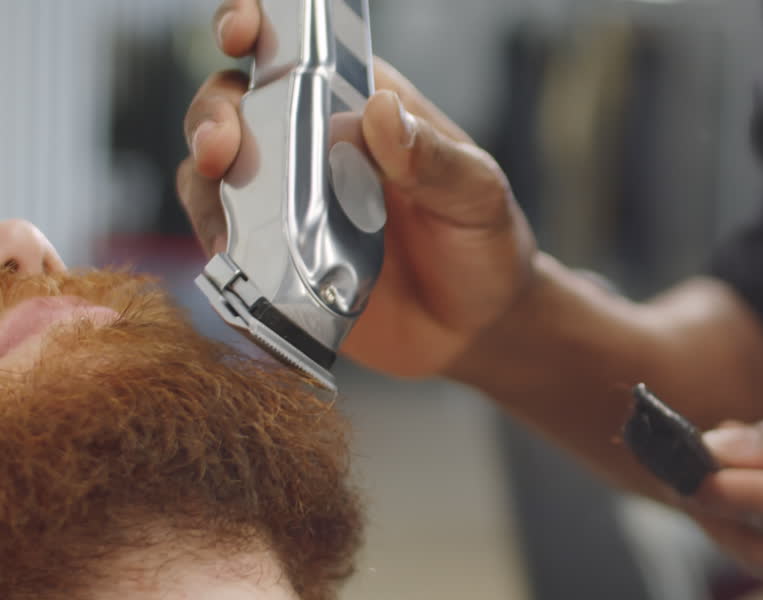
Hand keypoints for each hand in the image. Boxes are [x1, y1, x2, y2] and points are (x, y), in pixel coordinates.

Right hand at [176, 0, 535, 377]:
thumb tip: (381, 112)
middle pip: (229, 104)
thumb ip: (435, 158)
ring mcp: (282, 202)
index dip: (250, 23)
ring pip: (209, 173)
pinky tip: (237, 266)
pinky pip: (224, 246)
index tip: (241, 31)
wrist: (477, 329)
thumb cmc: (482, 243)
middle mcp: (307, 143)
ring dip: (203, 185)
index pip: (291, 44)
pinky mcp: (272, 260)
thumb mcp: (478, 195)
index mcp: (356, 103)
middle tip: (220, 147)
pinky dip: (218, 252)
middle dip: (211, 114)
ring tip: (227, 217)